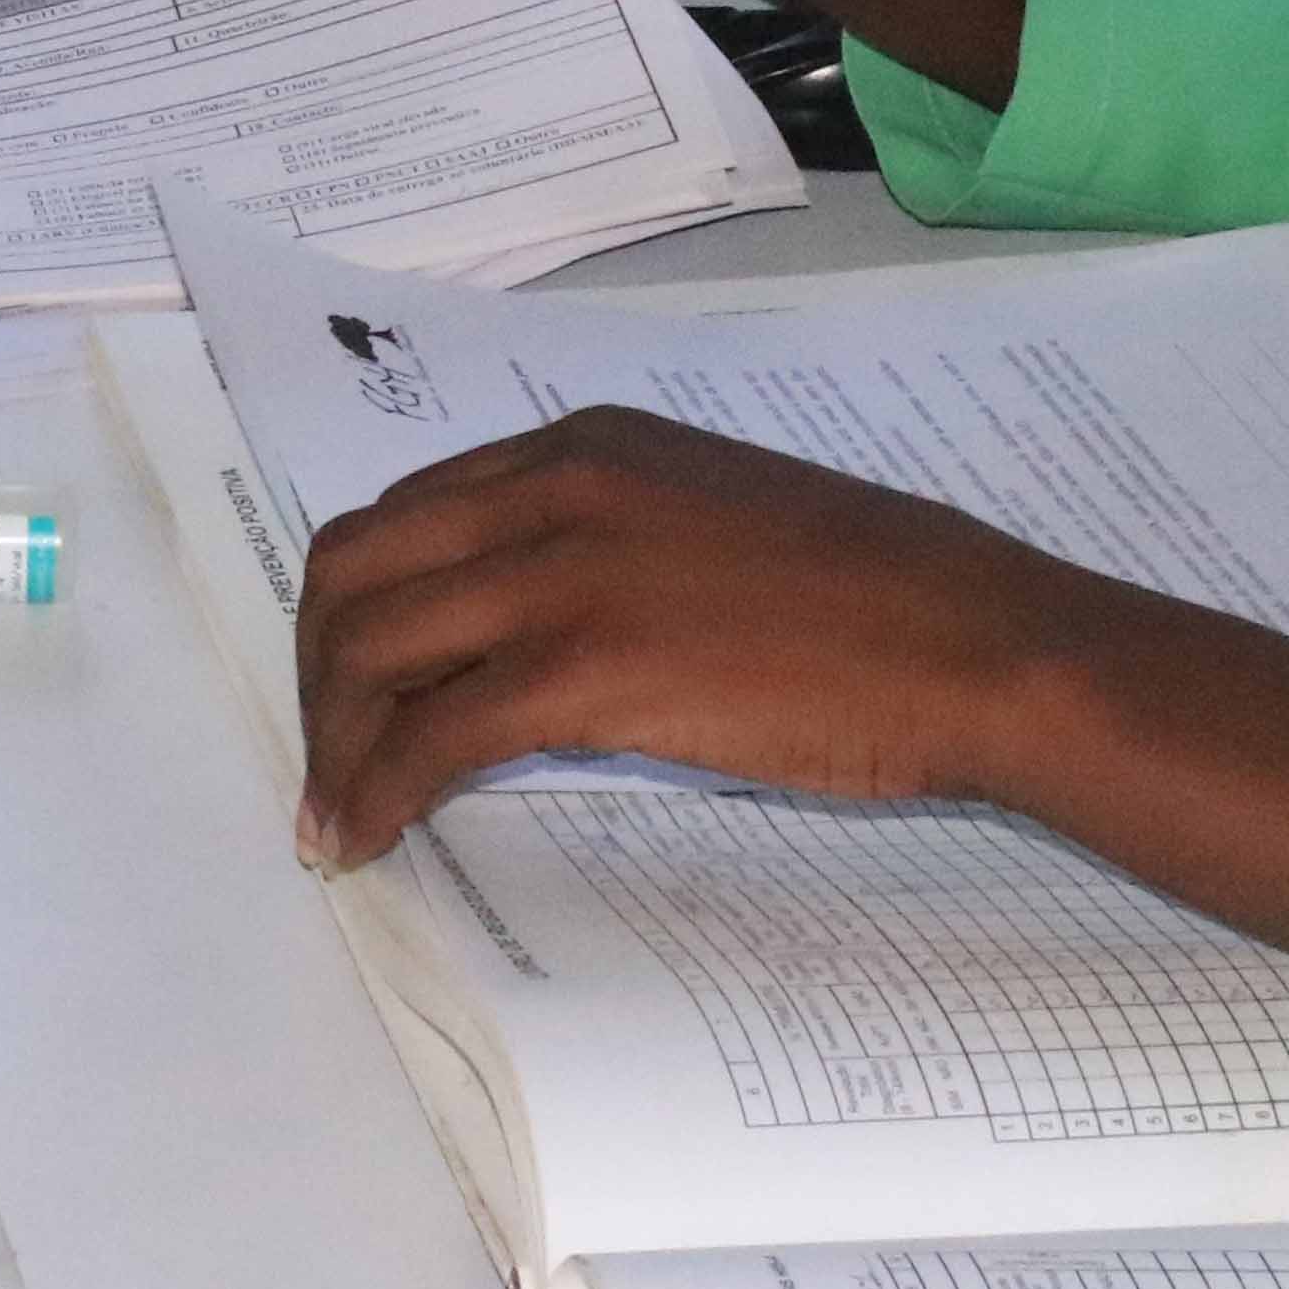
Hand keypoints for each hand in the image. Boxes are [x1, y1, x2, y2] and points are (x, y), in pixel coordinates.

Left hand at [289, 406, 1288, 948]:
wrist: (969, 640)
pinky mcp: (580, 667)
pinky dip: (372, 792)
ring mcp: (560, 572)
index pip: (407, 516)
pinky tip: (369, 840)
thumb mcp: (711, 525)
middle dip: (319, 672)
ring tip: (336, 816)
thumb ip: (613, 546)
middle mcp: (549, 488)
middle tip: (331, 758)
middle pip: (355, 569)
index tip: (355, 686)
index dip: (358, 609)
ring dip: (331, 742)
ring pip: (367, 648)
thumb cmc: (875, 600)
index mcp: (581, 448)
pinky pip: (425, 736)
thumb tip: (538, 625)